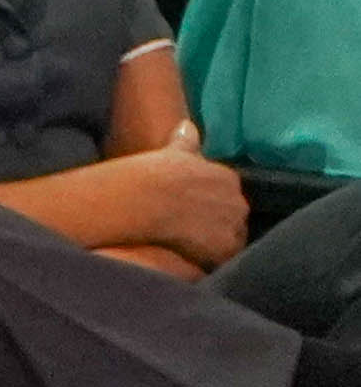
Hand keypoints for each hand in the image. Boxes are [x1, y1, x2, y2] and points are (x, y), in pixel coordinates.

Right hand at [102, 125, 249, 267]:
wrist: (148, 198)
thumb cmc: (155, 173)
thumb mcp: (171, 152)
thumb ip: (184, 141)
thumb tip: (187, 125)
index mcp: (227, 178)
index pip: (227, 195)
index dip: (210, 204)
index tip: (191, 210)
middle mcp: (238, 201)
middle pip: (232, 218)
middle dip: (216, 225)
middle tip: (188, 230)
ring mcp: (234, 226)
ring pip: (229, 240)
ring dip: (214, 244)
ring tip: (189, 248)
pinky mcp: (225, 250)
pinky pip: (222, 260)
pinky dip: (209, 261)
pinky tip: (191, 260)